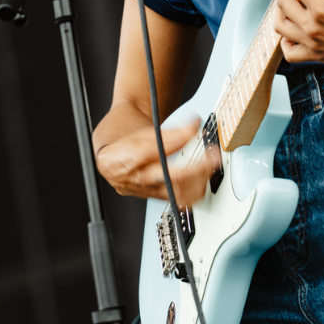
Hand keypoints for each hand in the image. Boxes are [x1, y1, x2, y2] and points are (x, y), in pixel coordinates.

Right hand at [95, 118, 217, 207]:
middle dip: (197, 168)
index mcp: (126, 156)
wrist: (110, 154)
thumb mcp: (142, 127)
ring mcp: (143, 191)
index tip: (195, 125)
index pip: (157, 148)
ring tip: (210, 167)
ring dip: (199, 181)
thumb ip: (169, 129)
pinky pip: (175, 199)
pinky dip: (192, 191)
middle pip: (171, 178)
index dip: (179, 136)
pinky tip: (201, 180)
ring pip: (176, 194)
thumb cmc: (124, 138)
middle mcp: (134, 178)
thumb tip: (195, 124)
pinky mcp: (150, 197)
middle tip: (213, 156)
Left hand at [264, 0, 323, 71]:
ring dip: (277, 11)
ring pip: (280, 26)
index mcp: (322, 10)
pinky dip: (284, 42)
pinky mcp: (315, 56)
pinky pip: (290, 52)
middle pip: (283, 2)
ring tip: (282, 1)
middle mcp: (312, 28)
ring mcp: (311, 44)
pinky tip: (290, 31)